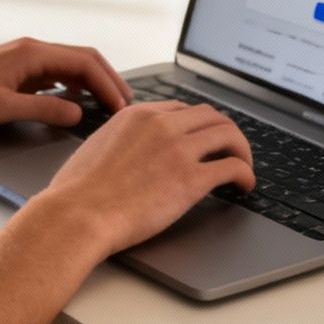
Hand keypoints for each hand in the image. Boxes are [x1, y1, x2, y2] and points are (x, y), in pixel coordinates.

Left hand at [0, 37, 133, 131]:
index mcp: (30, 53)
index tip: (122, 108)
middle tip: (125, 107)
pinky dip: (70, 89)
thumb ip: (43, 111)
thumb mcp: (1, 108)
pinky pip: (52, 77)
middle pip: (82, 60)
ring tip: (106, 108)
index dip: (108, 85)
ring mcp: (22, 61)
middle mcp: (29, 51)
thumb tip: (78, 113)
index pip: (84, 62)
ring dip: (90, 85)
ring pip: (68, 68)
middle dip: (107, 82)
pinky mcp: (14, 73)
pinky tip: (73, 106)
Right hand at [31, 102, 254, 255]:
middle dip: (226, 132)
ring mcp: (178, 149)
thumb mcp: (96, 147)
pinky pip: (233, 167)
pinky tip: (245, 185)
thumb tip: (128, 152)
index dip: (199, 124)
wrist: (78, 214)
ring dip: (242, 150)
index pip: (182, 109)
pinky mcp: (191, 178)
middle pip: (211, 116)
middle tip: (231, 150)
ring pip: (229, 135)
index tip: (204, 138)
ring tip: (244, 167)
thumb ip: (120, 140)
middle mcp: (161, 125)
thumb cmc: (77, 191)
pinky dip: (246, 174)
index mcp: (137, 115)